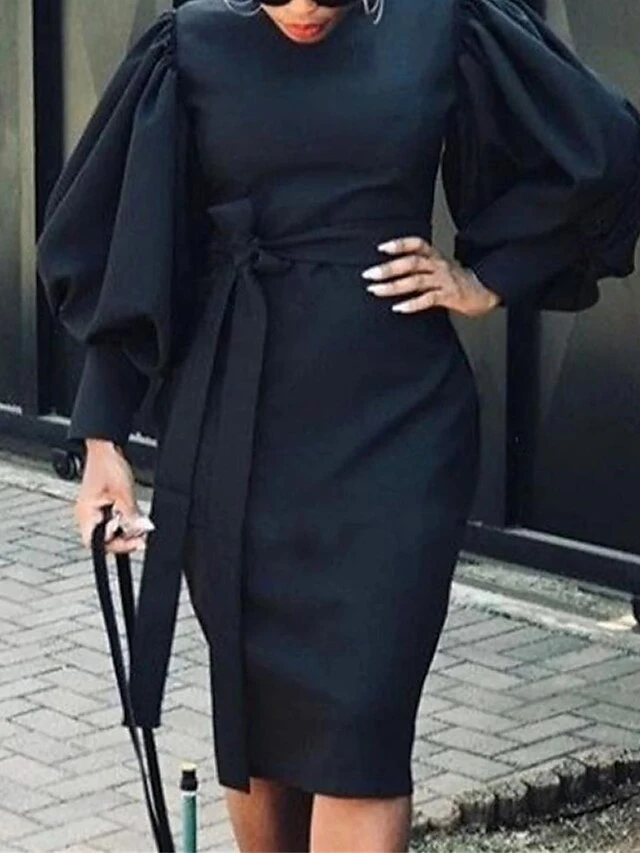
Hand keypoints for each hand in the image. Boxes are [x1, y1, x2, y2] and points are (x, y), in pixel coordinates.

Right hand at [75, 439, 153, 553]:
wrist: (106, 447)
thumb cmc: (107, 465)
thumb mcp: (123, 493)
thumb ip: (131, 515)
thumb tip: (140, 531)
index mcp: (86, 514)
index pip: (96, 543)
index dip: (116, 546)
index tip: (135, 542)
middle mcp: (86, 515)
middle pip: (104, 540)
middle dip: (124, 539)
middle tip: (141, 536)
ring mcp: (94, 511)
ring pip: (110, 531)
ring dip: (125, 530)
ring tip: (140, 526)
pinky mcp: (102, 506)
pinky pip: (113, 521)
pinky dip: (124, 522)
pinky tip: (134, 517)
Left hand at [362, 236, 500, 316]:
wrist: (484, 291)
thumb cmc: (456, 280)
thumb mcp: (438, 267)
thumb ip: (418, 268)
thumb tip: (389, 272)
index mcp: (435, 256)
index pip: (417, 244)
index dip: (399, 244)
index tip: (381, 248)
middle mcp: (438, 265)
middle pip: (411, 262)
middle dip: (388, 268)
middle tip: (369, 274)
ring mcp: (443, 280)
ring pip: (415, 280)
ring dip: (393, 286)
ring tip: (376, 290)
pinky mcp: (449, 296)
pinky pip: (428, 299)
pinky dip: (412, 304)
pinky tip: (398, 308)